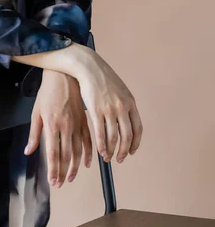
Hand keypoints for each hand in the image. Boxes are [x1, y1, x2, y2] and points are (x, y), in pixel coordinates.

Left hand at [24, 69, 92, 187]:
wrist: (63, 76)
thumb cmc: (48, 93)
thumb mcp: (36, 112)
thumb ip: (34, 134)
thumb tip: (28, 151)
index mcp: (52, 125)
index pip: (53, 153)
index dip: (53, 169)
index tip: (53, 181)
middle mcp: (66, 126)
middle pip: (66, 156)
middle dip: (63, 172)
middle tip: (60, 184)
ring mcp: (77, 124)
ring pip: (78, 151)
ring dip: (74, 167)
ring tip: (70, 178)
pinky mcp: (84, 120)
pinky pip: (88, 140)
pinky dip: (89, 154)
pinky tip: (87, 164)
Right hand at [75, 45, 142, 163]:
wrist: (89, 67)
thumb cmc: (102, 78)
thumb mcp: (120, 90)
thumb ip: (124, 105)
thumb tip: (125, 120)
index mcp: (130, 103)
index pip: (137, 129)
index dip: (135, 143)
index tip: (132, 151)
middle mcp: (122, 107)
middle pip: (127, 136)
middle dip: (124, 151)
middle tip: (120, 159)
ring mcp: (110, 109)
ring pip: (113, 137)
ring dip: (112, 150)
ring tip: (108, 157)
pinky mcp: (96, 110)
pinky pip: (101, 134)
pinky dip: (102, 145)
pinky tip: (100, 151)